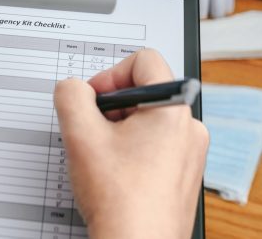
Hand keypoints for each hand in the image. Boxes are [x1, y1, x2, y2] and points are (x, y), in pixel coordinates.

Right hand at [54, 50, 207, 238]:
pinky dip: (133, 152)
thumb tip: (73, 89)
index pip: (144, 60)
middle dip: (112, 106)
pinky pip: (156, 146)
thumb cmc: (121, 201)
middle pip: (145, 92)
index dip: (110, 74)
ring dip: (120, 131)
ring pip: (148, 121)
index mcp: (173, 110)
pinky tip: (116, 175)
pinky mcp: (184, 175)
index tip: (93, 99)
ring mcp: (190, 154)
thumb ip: (70, 96)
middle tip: (92, 132)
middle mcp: (190, 129)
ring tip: (103, 158)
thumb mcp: (81, 135)